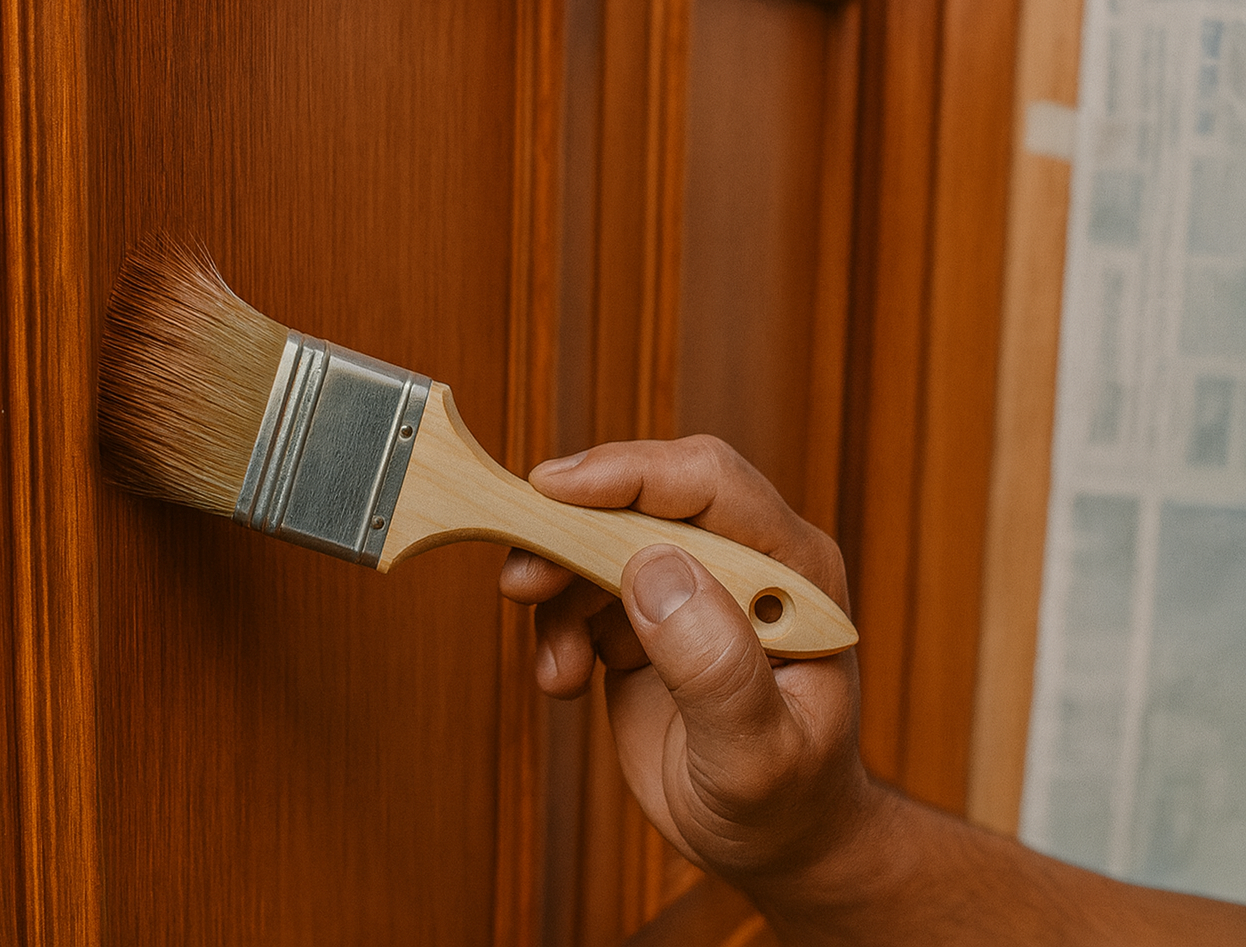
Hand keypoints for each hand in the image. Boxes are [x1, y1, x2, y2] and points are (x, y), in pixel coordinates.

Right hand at [499, 435, 877, 883]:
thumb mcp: (758, 755)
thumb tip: (655, 569)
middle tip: (524, 580)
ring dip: (559, 591)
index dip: (629, 475)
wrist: (773, 843)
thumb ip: (715, 666)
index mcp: (793, 571)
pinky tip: (567, 680)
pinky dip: (557, 628)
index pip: (710, 485)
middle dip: (574, 528)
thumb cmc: (786, 802)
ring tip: (560, 671)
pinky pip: (582, 588)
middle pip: (645, 498)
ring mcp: (695, 583)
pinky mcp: (649, 612)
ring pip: (602, 538)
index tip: (552, 489)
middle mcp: (744, 560)